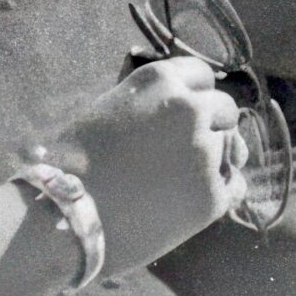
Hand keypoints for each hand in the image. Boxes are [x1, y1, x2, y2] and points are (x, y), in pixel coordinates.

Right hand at [52, 57, 243, 272]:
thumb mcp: (111, 109)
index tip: (183, 115)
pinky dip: (220, 191)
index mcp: (162, 80)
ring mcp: (204, 152)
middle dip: (211, 126)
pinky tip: (192, 201)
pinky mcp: (211, 196)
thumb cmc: (73, 165)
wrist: (62, 219)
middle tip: (184, 151)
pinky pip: (234, 185)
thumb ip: (152, 103)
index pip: (203, 75)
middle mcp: (190, 109)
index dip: (194, 96)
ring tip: (183, 180)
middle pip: (225, 109)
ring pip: (231, 148)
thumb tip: (188, 107)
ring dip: (216, 159)